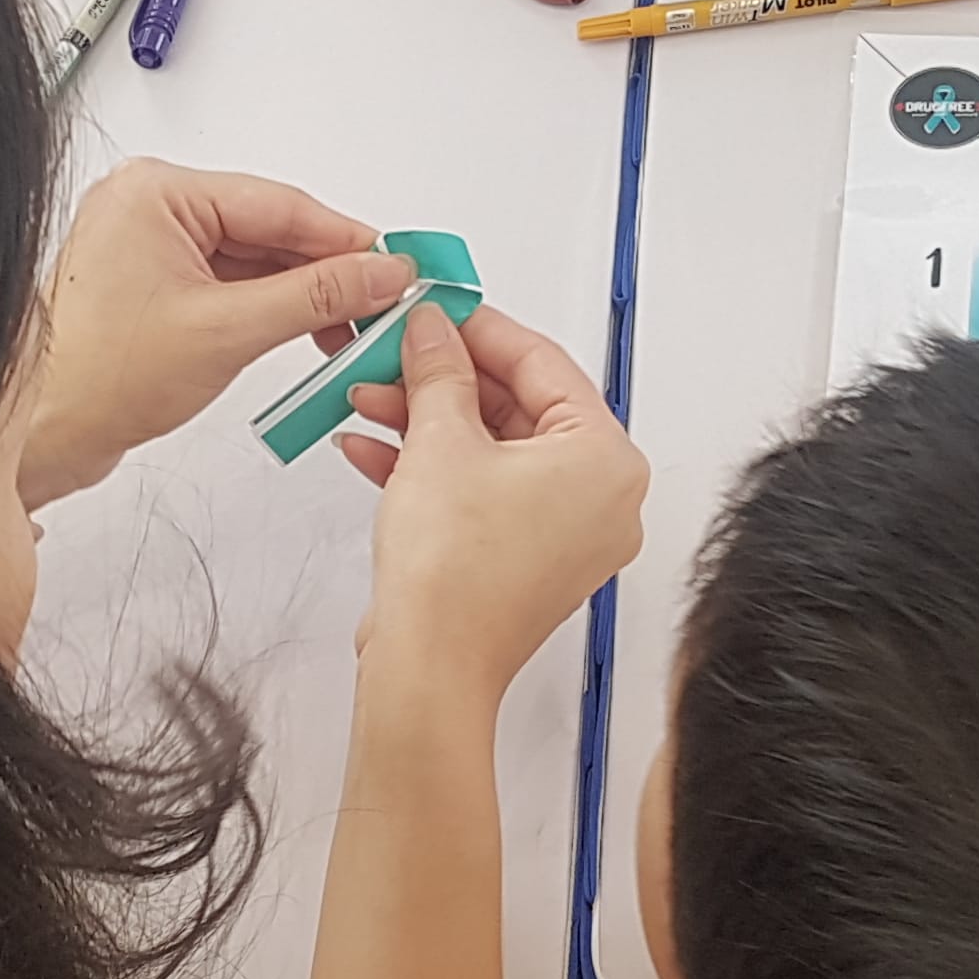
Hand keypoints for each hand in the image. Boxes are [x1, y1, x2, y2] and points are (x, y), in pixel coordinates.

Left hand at [23, 159, 415, 507]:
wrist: (44, 434)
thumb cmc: (98, 379)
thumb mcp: (228, 330)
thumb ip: (315, 296)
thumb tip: (378, 273)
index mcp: (155, 192)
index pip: (278, 204)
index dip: (346, 239)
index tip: (396, 263)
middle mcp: (149, 206)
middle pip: (269, 228)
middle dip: (329, 271)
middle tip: (385, 300)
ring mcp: (150, 244)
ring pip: (254, 258)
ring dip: (303, 294)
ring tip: (354, 328)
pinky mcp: (153, 283)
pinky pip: (230, 281)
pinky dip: (270, 308)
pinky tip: (309, 332)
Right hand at [340, 302, 648, 712]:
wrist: (429, 668)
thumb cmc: (455, 579)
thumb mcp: (440, 441)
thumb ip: (439, 370)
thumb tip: (434, 332)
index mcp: (607, 461)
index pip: (545, 363)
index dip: (480, 329)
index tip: (438, 310)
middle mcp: (601, 499)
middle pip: (519, 406)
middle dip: (443, 379)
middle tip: (397, 352)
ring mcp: (567, 533)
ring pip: (494, 449)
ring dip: (428, 421)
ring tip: (371, 398)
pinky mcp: (526, 560)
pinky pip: (484, 491)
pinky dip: (434, 467)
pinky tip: (376, 447)